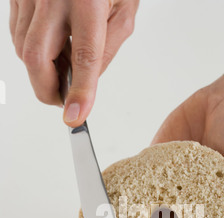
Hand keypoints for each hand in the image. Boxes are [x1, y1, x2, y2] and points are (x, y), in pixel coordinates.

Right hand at [10, 0, 138, 125]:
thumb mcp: (124, 10)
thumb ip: (107, 49)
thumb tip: (84, 85)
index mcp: (88, 0)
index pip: (84, 56)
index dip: (79, 91)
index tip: (75, 116)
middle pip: (36, 58)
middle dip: (47, 91)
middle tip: (63, 101)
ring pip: (22, 50)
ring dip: (42, 71)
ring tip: (64, 64)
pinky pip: (16, 36)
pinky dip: (33, 52)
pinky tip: (52, 46)